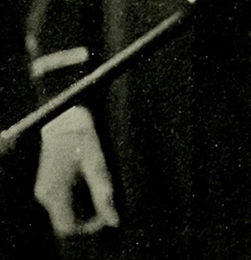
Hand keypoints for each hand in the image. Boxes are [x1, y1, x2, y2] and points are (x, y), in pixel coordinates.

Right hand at [35, 106, 118, 236]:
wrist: (63, 114)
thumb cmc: (80, 135)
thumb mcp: (96, 163)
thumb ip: (103, 194)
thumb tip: (113, 220)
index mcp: (55, 192)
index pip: (68, 228)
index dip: (88, 226)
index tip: (104, 213)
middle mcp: (45, 194)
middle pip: (65, 222)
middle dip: (86, 218)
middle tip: (104, 201)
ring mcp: (43, 188)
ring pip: (63, 212)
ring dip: (81, 208)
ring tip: (97, 188)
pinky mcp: (46, 181)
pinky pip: (60, 200)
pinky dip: (75, 199)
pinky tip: (86, 181)